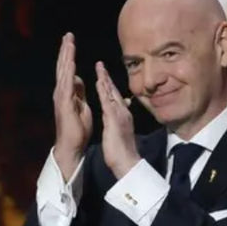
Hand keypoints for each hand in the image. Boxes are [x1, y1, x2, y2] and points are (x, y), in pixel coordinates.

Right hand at [52, 33, 92, 178]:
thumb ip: (79, 92)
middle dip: (66, 50)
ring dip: (66, 57)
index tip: (71, 41)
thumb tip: (78, 79)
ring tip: (68, 42)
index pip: (68, 69)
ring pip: (64, 72)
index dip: (69, 55)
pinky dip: (68, 72)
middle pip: (64, 67)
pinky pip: (67, 84)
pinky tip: (71, 62)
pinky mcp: (64, 103)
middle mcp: (61, 92)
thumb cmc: (77, 128)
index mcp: (67, 92)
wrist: (71, 145)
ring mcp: (61, 97)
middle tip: (68, 35)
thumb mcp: (81, 105)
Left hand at [95, 61, 139, 177]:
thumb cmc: (121, 149)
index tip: (102, 74)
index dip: (108, 85)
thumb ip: (120, 120)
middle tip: (100, 64)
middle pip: (114, 92)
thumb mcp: (120, 130)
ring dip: (105, 80)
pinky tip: (100, 83)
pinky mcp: (114, 119)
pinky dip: (104, 92)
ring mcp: (119, 114)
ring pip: (111, 94)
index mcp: (121, 115)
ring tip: (99, 68)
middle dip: (106, 77)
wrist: (126, 161)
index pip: (114, 97)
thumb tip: (120, 113)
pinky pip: (108, 102)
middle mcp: (122, 112)